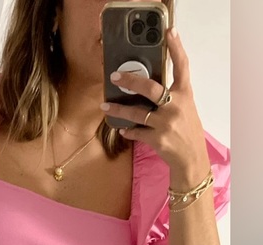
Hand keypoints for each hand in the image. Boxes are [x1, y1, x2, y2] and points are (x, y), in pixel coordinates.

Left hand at [100, 27, 209, 177]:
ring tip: (105, 107)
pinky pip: (136, 132)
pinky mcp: (157, 139)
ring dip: (118, 110)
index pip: (182, 67)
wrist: (191, 159)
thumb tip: (146, 88)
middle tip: (115, 76)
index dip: (176, 48)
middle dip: (130, 81)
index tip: (169, 32)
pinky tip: (122, 129)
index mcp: (184, 94)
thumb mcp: (184, 108)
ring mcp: (166, 123)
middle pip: (150, 88)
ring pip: (137, 113)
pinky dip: (127, 131)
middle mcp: (176, 106)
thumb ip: (170, 97)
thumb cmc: (186, 131)